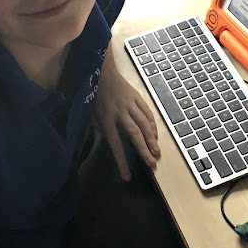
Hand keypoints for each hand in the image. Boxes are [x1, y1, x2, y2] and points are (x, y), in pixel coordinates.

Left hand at [93, 46, 160, 179]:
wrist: (101, 71)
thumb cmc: (94, 95)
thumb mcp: (89, 114)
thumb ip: (99, 128)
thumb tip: (109, 141)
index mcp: (106, 119)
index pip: (115, 144)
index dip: (121, 161)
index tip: (127, 176)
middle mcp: (119, 113)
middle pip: (134, 134)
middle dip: (143, 150)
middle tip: (152, 163)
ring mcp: (130, 104)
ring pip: (143, 124)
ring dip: (151, 139)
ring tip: (157, 151)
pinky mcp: (137, 97)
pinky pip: (147, 112)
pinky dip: (152, 124)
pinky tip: (155, 134)